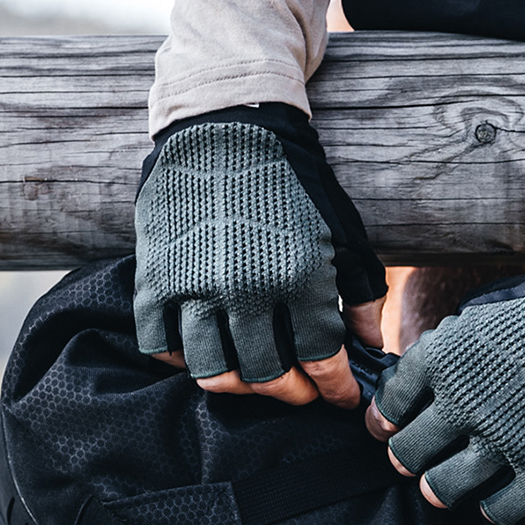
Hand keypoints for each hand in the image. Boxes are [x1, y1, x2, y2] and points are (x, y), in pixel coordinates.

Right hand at [133, 103, 384, 408]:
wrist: (226, 125)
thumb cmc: (293, 180)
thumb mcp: (343, 232)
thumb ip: (361, 294)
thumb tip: (369, 346)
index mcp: (298, 279)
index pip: (320, 362)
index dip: (334, 389)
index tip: (339, 398)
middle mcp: (244, 291)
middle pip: (266, 377)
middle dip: (292, 393)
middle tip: (301, 390)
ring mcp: (193, 288)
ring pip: (212, 372)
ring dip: (239, 384)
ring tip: (255, 374)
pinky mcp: (154, 280)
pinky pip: (161, 346)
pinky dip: (183, 358)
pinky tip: (207, 347)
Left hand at [368, 244, 524, 524]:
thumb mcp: (477, 321)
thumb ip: (438, 355)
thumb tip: (406, 386)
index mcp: (442, 361)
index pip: (389, 406)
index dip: (386, 419)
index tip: (390, 426)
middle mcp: (465, 405)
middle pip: (407, 452)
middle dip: (407, 457)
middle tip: (414, 459)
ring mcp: (503, 441)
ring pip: (443, 488)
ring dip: (440, 488)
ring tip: (445, 486)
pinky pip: (502, 509)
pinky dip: (494, 508)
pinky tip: (496, 499)